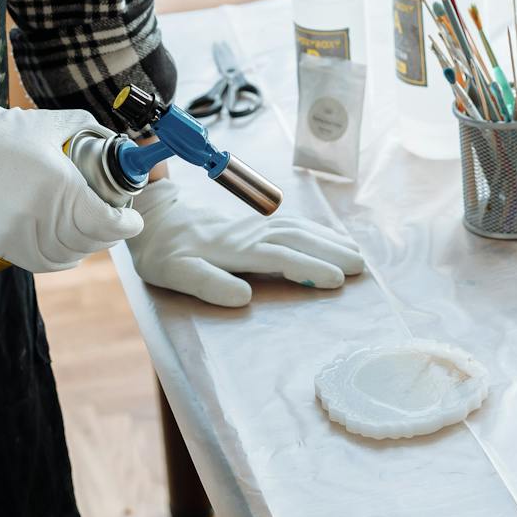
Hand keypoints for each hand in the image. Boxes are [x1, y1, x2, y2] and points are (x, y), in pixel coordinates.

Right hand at [0, 98, 141, 272]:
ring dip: (86, 247)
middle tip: (115, 220)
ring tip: (92, 232)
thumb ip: (92, 131)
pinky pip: (42, 263)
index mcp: (59, 186)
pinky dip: (61, 258)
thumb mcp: (54, 123)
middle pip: (90, 241)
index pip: (106, 223)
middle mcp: (41, 216)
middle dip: (110, 233)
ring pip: (67, 256)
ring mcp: (19, 235)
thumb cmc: (1, 133)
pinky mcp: (0, 245)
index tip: (133, 218)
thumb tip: (119, 141)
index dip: (127, 225)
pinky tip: (69, 247)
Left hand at [126, 178, 364, 307]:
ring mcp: (254, 227)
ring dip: (328, 242)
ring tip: (357, 256)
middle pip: (297, 240)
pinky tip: (331, 240)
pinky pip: (292, 226)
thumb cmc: (164, 252)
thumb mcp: (175, 273)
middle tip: (361, 269)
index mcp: (233, 249)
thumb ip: (209, 283)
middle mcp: (249, 235)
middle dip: (331, 253)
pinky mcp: (255, 226)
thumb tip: (244, 298)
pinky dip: (316, 232)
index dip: (308, 267)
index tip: (336, 280)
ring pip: (298, 230)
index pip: (278, 257)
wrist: (155, 218)